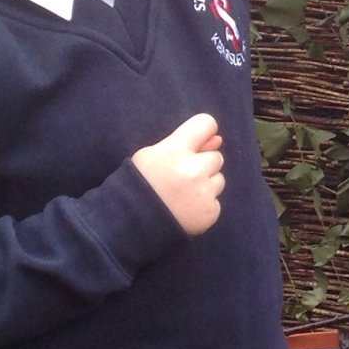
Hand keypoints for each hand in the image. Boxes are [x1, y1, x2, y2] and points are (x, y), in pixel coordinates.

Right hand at [132, 113, 225, 236]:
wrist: (129, 224)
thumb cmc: (138, 185)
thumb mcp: (150, 156)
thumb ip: (184, 143)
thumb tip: (217, 139)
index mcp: (173, 151)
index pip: (206, 124)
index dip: (204, 133)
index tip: (198, 143)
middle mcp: (192, 170)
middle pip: (216, 156)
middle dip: (203, 165)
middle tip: (181, 177)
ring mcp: (203, 193)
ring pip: (219, 179)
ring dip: (205, 185)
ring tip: (182, 194)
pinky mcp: (210, 212)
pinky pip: (216, 201)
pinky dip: (204, 204)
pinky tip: (185, 209)